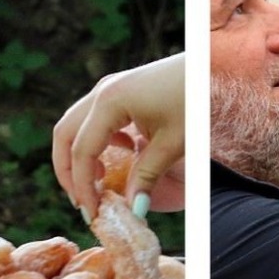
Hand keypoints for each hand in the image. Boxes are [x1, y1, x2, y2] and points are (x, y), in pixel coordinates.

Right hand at [51, 53, 185, 218]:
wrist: (213, 65)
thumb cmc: (196, 100)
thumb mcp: (174, 142)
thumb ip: (147, 176)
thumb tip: (133, 211)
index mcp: (110, 101)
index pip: (82, 152)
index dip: (83, 187)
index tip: (91, 214)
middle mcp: (102, 91)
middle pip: (65, 136)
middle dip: (69, 172)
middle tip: (84, 201)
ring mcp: (108, 87)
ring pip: (75, 126)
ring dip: (80, 156)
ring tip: (98, 184)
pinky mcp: (119, 89)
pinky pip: (93, 118)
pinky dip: (96, 141)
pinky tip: (121, 154)